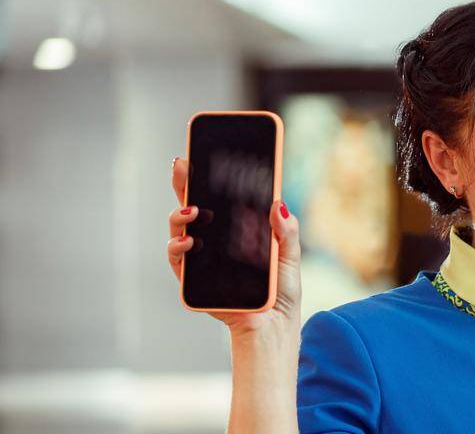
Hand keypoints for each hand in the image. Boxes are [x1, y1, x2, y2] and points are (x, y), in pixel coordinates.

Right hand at [166, 157, 302, 333]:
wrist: (272, 326)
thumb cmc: (281, 292)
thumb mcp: (289, 257)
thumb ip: (286, 231)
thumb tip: (279, 204)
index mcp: (237, 231)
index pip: (219, 199)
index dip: (208, 178)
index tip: (201, 155)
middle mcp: (215, 241)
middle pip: (194, 206)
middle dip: (184, 184)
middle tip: (182, 165)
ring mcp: (202, 259)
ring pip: (180, 229)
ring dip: (180, 216)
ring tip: (192, 211)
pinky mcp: (194, 280)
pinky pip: (178, 260)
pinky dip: (178, 248)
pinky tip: (188, 242)